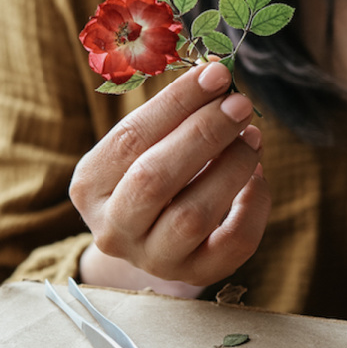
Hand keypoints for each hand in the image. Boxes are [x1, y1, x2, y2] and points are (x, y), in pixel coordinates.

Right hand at [71, 61, 270, 290]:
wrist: (153, 236)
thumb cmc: (149, 172)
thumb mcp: (146, 144)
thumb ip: (174, 113)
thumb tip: (217, 74)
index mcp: (89, 186)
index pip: (129, 138)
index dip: (176, 103)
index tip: (215, 73)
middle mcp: (113, 228)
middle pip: (154, 180)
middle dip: (203, 134)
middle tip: (239, 102)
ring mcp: (153, 258)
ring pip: (193, 215)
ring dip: (230, 167)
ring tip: (251, 135)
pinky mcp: (194, 274)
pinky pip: (232, 244)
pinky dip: (253, 204)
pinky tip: (257, 174)